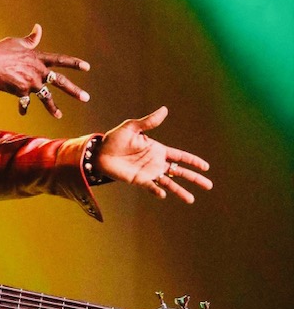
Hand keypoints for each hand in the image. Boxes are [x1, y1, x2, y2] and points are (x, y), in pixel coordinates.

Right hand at [0, 24, 89, 118]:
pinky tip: (23, 113)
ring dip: (53, 108)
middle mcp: (37, 71)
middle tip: (86, 98)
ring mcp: (30, 82)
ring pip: (46, 97)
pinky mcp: (20, 92)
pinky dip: (23, 108)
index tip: (87, 67)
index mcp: (38, 58)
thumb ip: (31, 40)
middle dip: (74, 90)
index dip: (74, 63)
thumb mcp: (17, 42)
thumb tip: (38, 28)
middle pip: (60, 81)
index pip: (60, 60)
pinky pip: (24, 103)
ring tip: (59, 115)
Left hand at [95, 106, 212, 202]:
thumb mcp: (131, 127)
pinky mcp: (138, 180)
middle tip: (208, 185)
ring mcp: (148, 173)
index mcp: (157, 150)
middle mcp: (156, 163)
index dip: (193, 161)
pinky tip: (163, 194)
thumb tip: (164, 110)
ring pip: (169, 183)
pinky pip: (151, 187)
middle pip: (180, 172)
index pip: (180, 157)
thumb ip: (148, 122)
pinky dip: (157, 190)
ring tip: (191, 199)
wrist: (99, 152)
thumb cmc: (115, 139)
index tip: (206, 167)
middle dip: (194, 178)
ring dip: (180, 191)